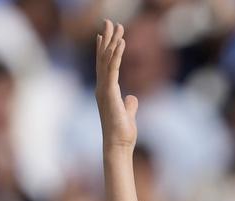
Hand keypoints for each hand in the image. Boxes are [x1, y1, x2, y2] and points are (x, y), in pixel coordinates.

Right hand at [95, 20, 137, 150]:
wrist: (118, 145)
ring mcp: (104, 89)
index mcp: (106, 91)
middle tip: (109, 21)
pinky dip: (116, 54)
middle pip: (103, 58)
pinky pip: (113, 69)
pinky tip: (121, 42)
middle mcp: (102, 88)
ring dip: (112, 41)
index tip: (104, 35)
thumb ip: (129, 104)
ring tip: (117, 25)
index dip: (104, 49)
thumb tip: (132, 98)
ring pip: (107, 60)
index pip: (104, 66)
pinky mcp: (109, 92)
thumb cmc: (122, 133)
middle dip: (107, 38)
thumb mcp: (128, 114)